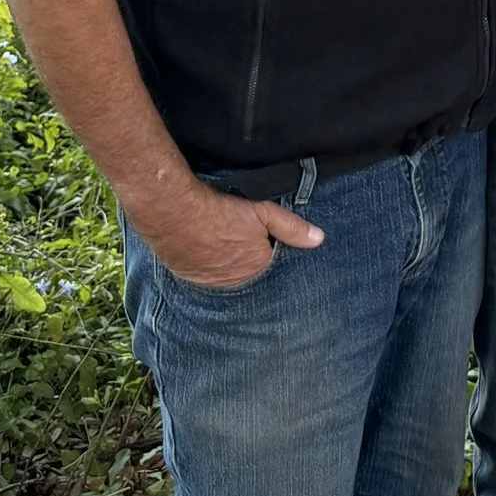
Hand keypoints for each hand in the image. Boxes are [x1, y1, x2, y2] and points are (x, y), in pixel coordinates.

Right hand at [133, 181, 323, 288]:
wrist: (176, 215)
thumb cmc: (220, 213)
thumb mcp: (263, 213)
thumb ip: (292, 228)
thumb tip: (319, 239)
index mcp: (256, 269)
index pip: (269, 263)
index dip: (266, 248)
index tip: (259, 237)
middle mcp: (234, 282)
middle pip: (247, 269)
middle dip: (246, 256)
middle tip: (237, 237)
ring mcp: (210, 282)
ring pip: (225, 272)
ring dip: (226, 261)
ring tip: (221, 241)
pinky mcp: (190, 278)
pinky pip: (205, 273)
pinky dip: (207, 263)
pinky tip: (205, 247)